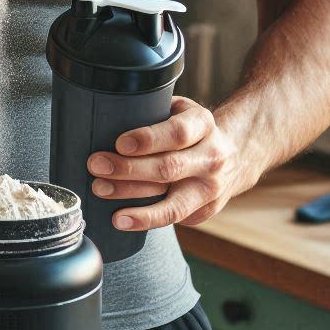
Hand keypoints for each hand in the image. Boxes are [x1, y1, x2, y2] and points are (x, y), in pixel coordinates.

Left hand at [85, 96, 240, 230]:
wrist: (233, 156)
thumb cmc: (189, 129)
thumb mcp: (178, 109)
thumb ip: (152, 111)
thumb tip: (105, 114)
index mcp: (203, 124)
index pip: (178, 133)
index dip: (148, 139)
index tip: (120, 143)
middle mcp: (212, 157)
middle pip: (169, 168)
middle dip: (128, 169)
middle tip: (96, 165)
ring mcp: (210, 188)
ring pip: (172, 203)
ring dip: (132, 200)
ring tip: (102, 193)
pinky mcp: (205, 211)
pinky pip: (173, 218)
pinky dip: (145, 220)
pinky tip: (121, 219)